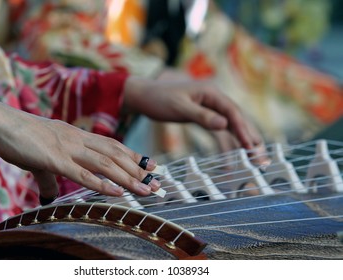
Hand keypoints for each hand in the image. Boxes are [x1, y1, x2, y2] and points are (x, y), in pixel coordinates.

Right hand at [0, 83, 160, 199]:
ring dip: (128, 178)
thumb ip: (48, 177)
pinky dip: (102, 184)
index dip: (134, 156)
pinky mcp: (54, 159)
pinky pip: (82, 174)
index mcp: (77, 136)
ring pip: (105, 164)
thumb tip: (49, 195)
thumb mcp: (39, 156)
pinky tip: (118, 192)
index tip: (150, 166)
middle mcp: (78, 139)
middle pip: (116, 154)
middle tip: (157, 182)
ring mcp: (68, 148)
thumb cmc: (19, 136)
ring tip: (146, 190)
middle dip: (139, 169)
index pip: (112, 145)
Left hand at [123, 77, 267, 164]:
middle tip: (262, 159)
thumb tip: (225, 125)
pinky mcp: (204, 116)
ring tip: (255, 160)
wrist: (145, 95)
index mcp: (211, 93)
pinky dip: (227, 143)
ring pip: (231, 126)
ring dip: (243, 142)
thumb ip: (201, 116)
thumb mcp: (180, 108)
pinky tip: (233, 156)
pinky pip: (220, 131)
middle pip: (237, 120)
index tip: (251, 147)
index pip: (232, 112)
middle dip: (250, 139)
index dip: (243, 130)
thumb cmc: (159, 99)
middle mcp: (214, 99)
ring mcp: (210, 108)